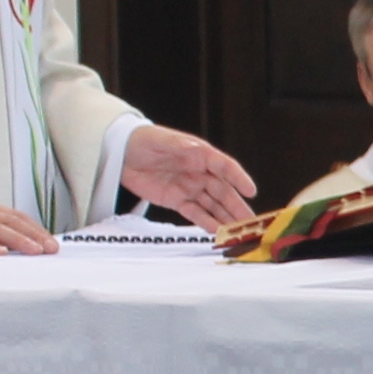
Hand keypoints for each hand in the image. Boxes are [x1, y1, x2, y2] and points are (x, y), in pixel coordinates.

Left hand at [123, 125, 257, 228]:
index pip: (224, 167)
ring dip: (226, 218)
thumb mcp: (160, 140)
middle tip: (250, 222)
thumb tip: (194, 150)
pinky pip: (195, 213)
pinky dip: (206, 222)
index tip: (250, 190)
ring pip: (213, 205)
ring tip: (238, 233)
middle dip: (237, 207)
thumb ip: (178, 146)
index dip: (238, 178)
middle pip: (223, 191)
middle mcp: (199, 172)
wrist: (122, 153)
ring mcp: (190, 188)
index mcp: (200, 154)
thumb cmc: (143, 140)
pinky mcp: (177, 200)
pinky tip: (216, 232)